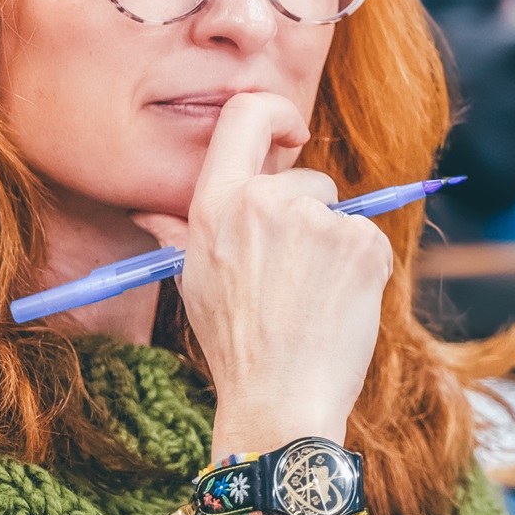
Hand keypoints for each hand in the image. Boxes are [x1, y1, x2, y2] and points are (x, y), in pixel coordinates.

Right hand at [130, 92, 391, 461]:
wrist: (280, 402)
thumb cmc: (236, 346)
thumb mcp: (195, 281)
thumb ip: (181, 233)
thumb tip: (145, 210)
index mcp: (216, 205)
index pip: (246, 114)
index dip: (276, 113)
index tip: (292, 132)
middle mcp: (263, 203)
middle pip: (308, 179)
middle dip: (311, 218)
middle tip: (295, 279)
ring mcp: (316, 221)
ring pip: (341, 215)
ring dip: (335, 249)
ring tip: (311, 301)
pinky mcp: (361, 244)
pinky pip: (369, 241)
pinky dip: (363, 270)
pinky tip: (337, 309)